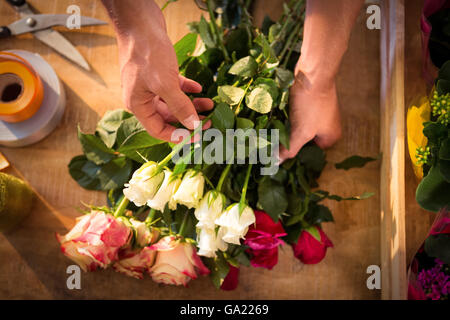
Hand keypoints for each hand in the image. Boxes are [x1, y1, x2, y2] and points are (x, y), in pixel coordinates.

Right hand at [104, 0, 212, 141]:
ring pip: (174, 102)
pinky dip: (187, 89)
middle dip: (189, 120)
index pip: (158, 130)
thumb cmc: (147, 53)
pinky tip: (199, 88)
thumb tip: (194, 126)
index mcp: (138, 105)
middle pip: (168, 117)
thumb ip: (180, 106)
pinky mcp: (158, 72)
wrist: (140, 22)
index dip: (178, 135)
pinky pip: (174, 87)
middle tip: (209, 121)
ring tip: (210, 104)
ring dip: (192, 105)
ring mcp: (150, 84)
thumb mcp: (165, 84)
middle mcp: (143, 97)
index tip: (198, 136)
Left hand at [278, 72, 341, 161]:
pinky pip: (297, 115)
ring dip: (286, 129)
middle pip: (304, 140)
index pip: (311, 154)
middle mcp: (328, 126)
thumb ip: (289, 149)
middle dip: (289, 141)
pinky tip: (274, 118)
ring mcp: (319, 113)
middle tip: (271, 144)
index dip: (296, 154)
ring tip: (270, 133)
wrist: (313, 71)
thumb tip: (276, 163)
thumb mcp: (300, 131)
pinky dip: (287, 117)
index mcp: (331, 137)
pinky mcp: (310, 102)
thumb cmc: (311, 104)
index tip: (278, 155)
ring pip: (298, 127)